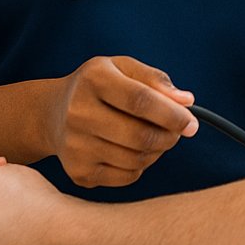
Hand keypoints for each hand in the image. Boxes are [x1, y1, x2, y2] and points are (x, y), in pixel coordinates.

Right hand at [46, 56, 197, 187]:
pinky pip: (127, 176)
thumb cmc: (99, 87)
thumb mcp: (123, 68)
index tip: (192, 123)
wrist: (52, 114)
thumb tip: (186, 101)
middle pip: (140, 135)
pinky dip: (142, 165)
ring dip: (158, 151)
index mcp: (94, 79)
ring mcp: (75, 146)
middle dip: (169, 136)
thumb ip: (156, 80)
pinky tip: (135, 150)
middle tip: (178, 132)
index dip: (172, 114)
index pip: (140, 100)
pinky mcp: (78, 172)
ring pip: (137, 159)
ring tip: (156, 138)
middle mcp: (78, 113)